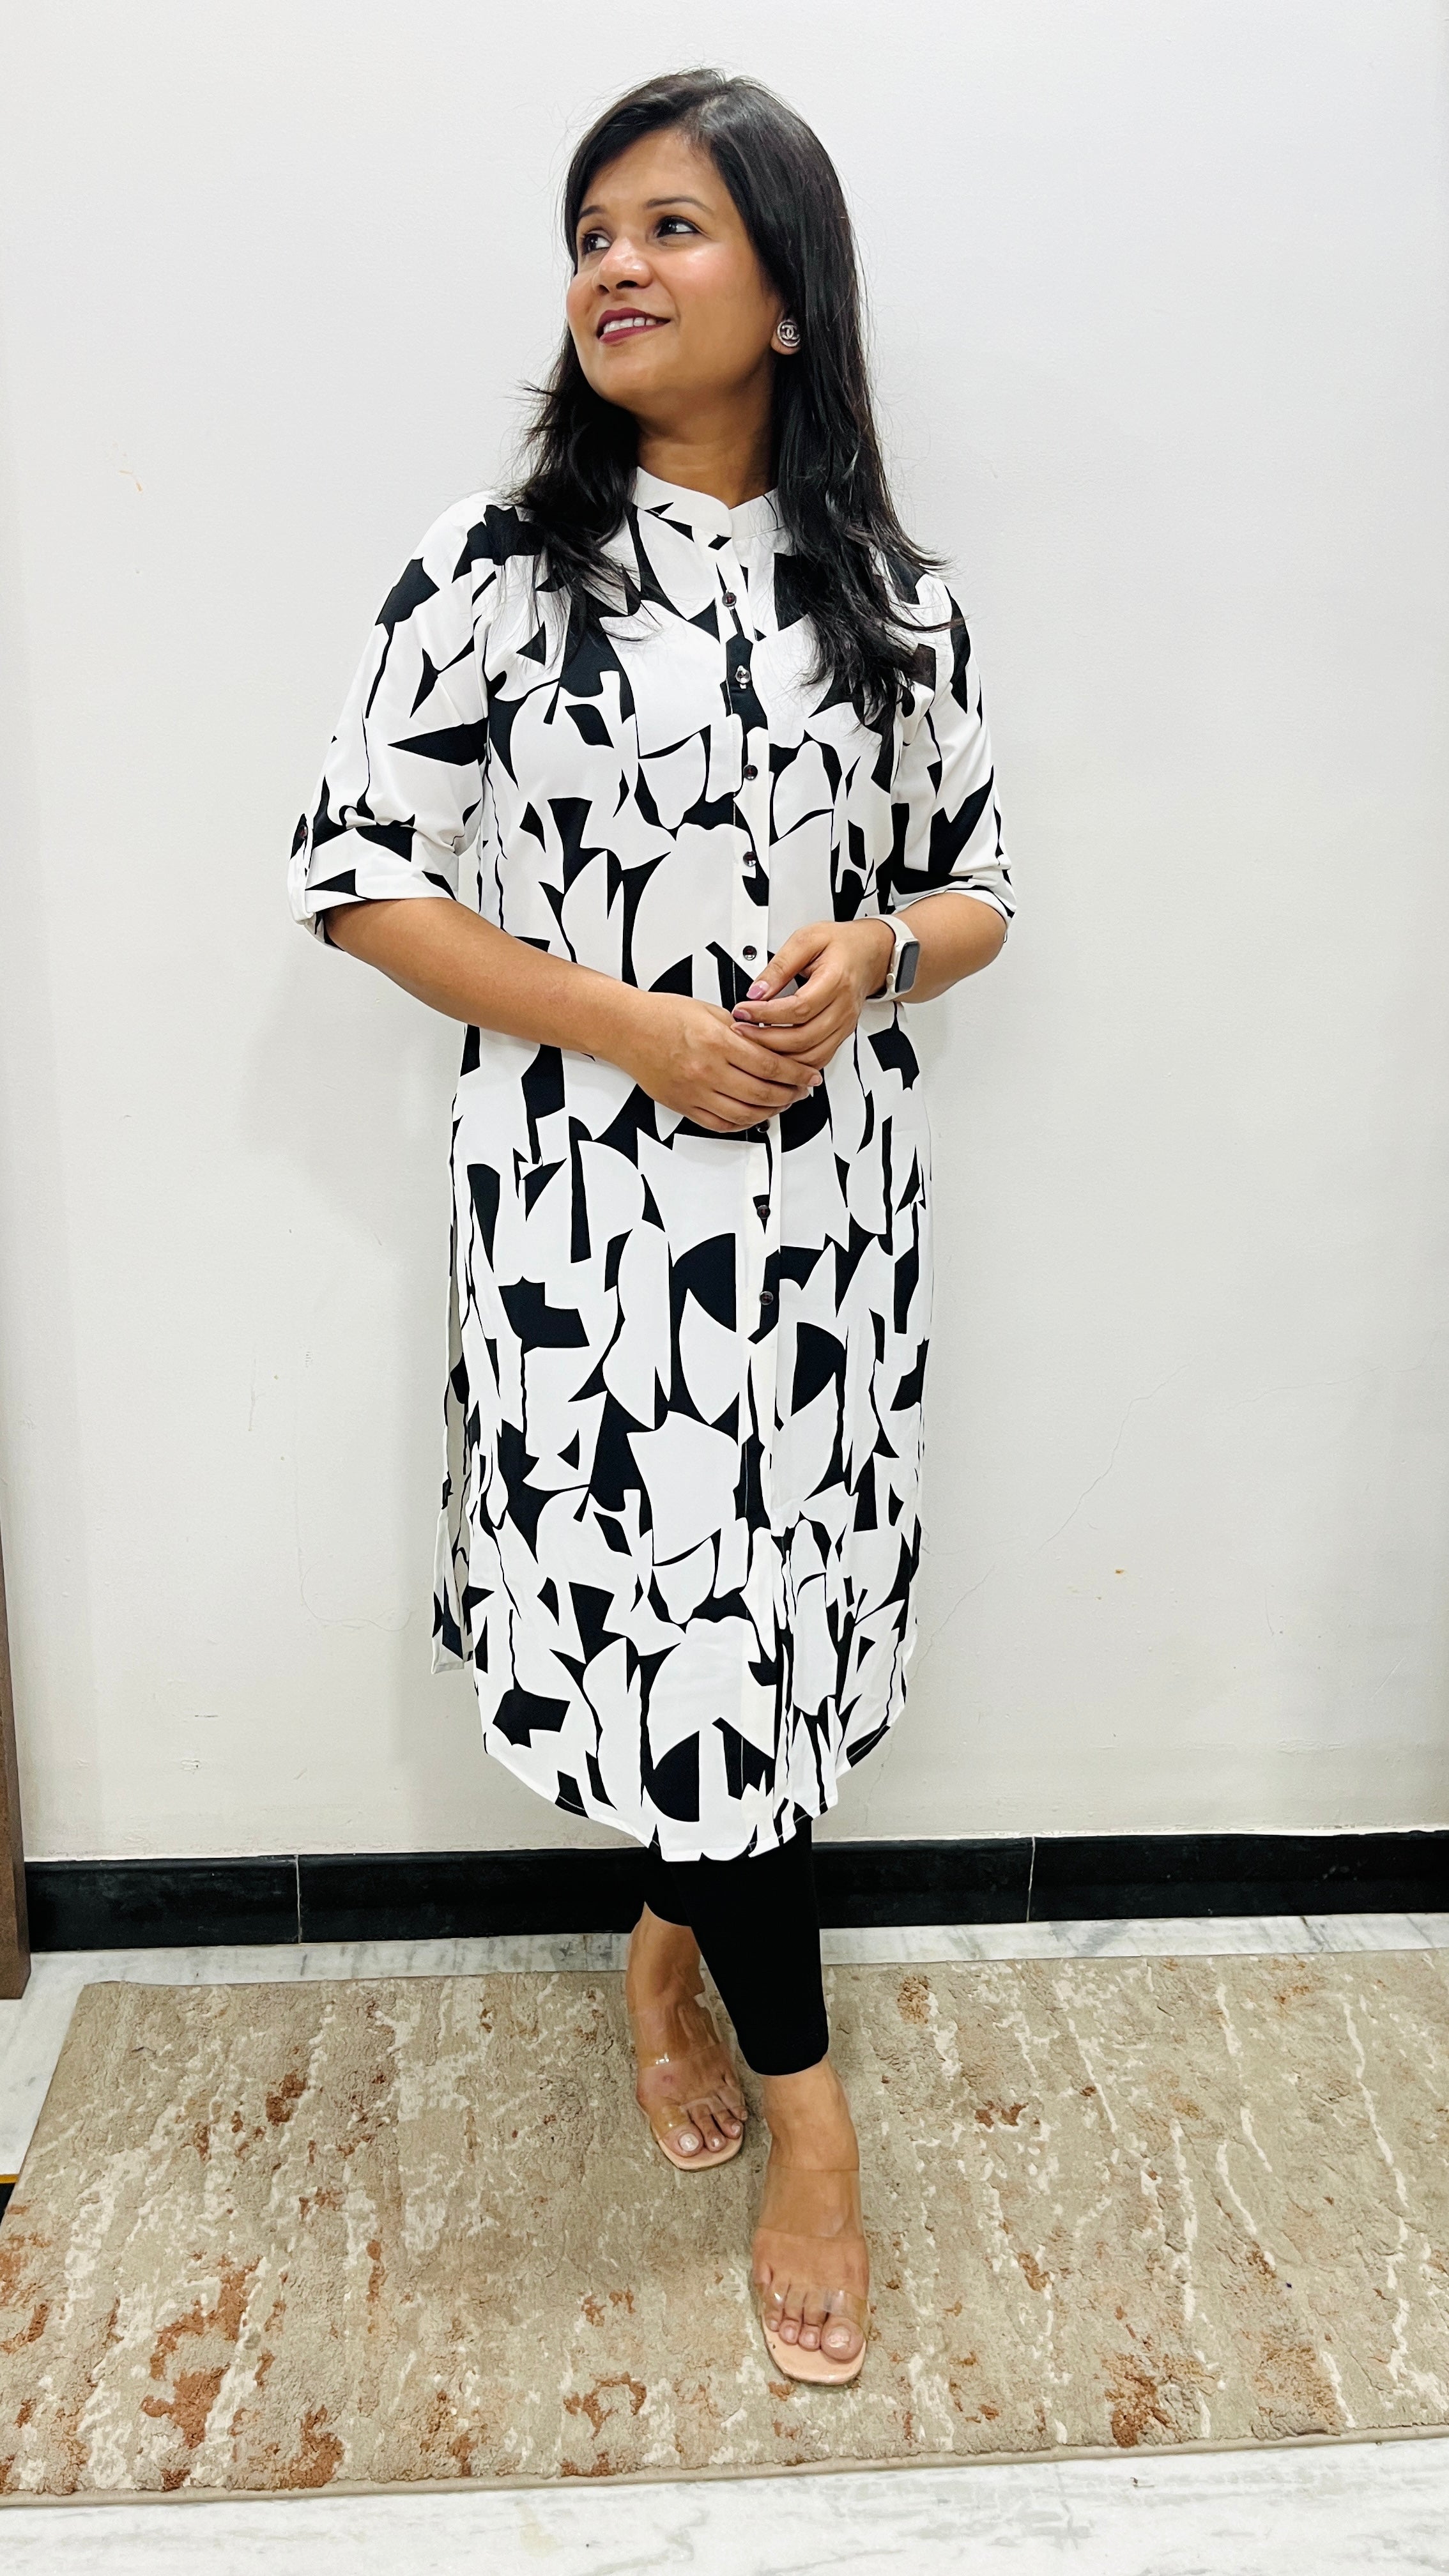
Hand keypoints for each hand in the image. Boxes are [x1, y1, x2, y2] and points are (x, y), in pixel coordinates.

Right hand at [615, 991, 822, 1133]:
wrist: (628, 1028)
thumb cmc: (663, 1016)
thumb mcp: (710, 1011)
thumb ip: (742, 1031)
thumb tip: (771, 1044)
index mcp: (716, 1042)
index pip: (770, 1065)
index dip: (797, 1073)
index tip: (809, 1074)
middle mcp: (706, 1070)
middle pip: (762, 1093)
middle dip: (790, 1093)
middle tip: (801, 1090)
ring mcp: (694, 1092)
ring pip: (745, 1114)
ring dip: (771, 1111)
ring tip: (782, 1103)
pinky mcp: (684, 1106)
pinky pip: (720, 1124)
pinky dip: (743, 1123)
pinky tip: (753, 1116)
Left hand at [730, 918, 895, 1067]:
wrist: (870, 954)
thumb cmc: (841, 945)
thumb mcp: (806, 940)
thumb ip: (780, 965)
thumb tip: (757, 990)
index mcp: (836, 981)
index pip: (799, 1008)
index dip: (767, 1014)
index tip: (744, 1011)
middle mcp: (843, 1008)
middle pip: (803, 1038)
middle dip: (766, 1039)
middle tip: (741, 1030)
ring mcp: (844, 1026)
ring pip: (810, 1056)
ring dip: (779, 1057)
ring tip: (754, 1045)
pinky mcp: (841, 1036)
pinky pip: (818, 1060)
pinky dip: (795, 1064)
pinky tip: (776, 1056)